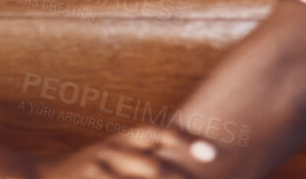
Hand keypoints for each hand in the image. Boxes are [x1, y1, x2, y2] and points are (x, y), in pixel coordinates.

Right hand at [35, 126, 213, 178]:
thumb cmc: (92, 169)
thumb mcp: (117, 151)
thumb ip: (147, 153)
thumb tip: (186, 160)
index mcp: (122, 139)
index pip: (158, 133)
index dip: (186, 139)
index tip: (213, 153)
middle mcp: (112, 152)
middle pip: (154, 168)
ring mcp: (99, 172)